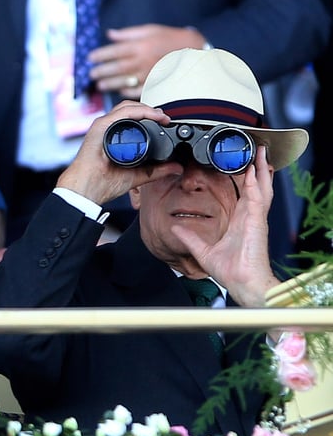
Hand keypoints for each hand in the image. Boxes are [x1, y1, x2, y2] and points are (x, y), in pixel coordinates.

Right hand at [56, 101, 181, 203]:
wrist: (86, 189)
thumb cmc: (102, 183)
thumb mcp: (137, 175)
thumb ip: (156, 171)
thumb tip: (176, 168)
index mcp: (112, 137)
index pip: (132, 118)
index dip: (150, 117)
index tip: (165, 123)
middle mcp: (107, 128)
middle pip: (131, 109)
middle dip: (150, 110)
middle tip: (165, 118)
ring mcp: (102, 126)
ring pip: (127, 107)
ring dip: (147, 109)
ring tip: (161, 117)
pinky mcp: (100, 126)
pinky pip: (122, 112)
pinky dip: (139, 111)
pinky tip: (152, 116)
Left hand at [88, 25, 206, 97]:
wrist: (192, 51)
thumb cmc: (170, 39)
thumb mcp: (150, 30)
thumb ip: (128, 34)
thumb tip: (110, 34)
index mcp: (140, 46)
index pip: (115, 51)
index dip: (101, 55)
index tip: (90, 58)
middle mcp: (142, 61)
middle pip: (116, 68)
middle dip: (102, 71)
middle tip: (92, 74)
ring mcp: (147, 74)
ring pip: (124, 81)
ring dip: (109, 83)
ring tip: (100, 85)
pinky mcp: (153, 84)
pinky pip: (136, 91)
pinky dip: (126, 91)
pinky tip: (118, 91)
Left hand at [171, 146, 279, 306]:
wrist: (242, 283)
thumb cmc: (230, 271)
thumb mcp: (203, 251)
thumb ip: (190, 238)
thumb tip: (175, 228)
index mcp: (239, 222)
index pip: (242, 195)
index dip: (243, 180)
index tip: (238, 166)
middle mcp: (249, 217)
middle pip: (255, 187)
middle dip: (255, 169)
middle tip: (255, 151)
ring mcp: (255, 218)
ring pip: (261, 188)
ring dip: (260, 170)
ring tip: (260, 153)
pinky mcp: (256, 222)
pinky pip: (257, 198)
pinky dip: (256, 183)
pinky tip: (253, 171)